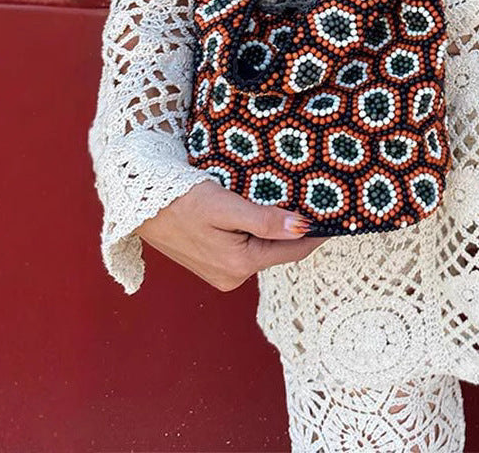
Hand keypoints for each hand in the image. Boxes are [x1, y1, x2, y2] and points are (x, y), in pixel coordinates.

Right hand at [137, 180, 325, 291]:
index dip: (316, 233)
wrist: (139, 204)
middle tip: (322, 205)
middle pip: (279, 251)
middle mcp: (233, 277)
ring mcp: (222, 274)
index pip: (293, 250)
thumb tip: (303, 227)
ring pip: (264, 250)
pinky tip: (267, 216)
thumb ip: (265, 220)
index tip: (339, 218)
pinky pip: (248, 249)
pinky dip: (260, 234)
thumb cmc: (181, 200)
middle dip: (299, 231)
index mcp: (239, 266)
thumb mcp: (226, 207)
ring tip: (299, 206)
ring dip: (279, 232)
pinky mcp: (214, 264)